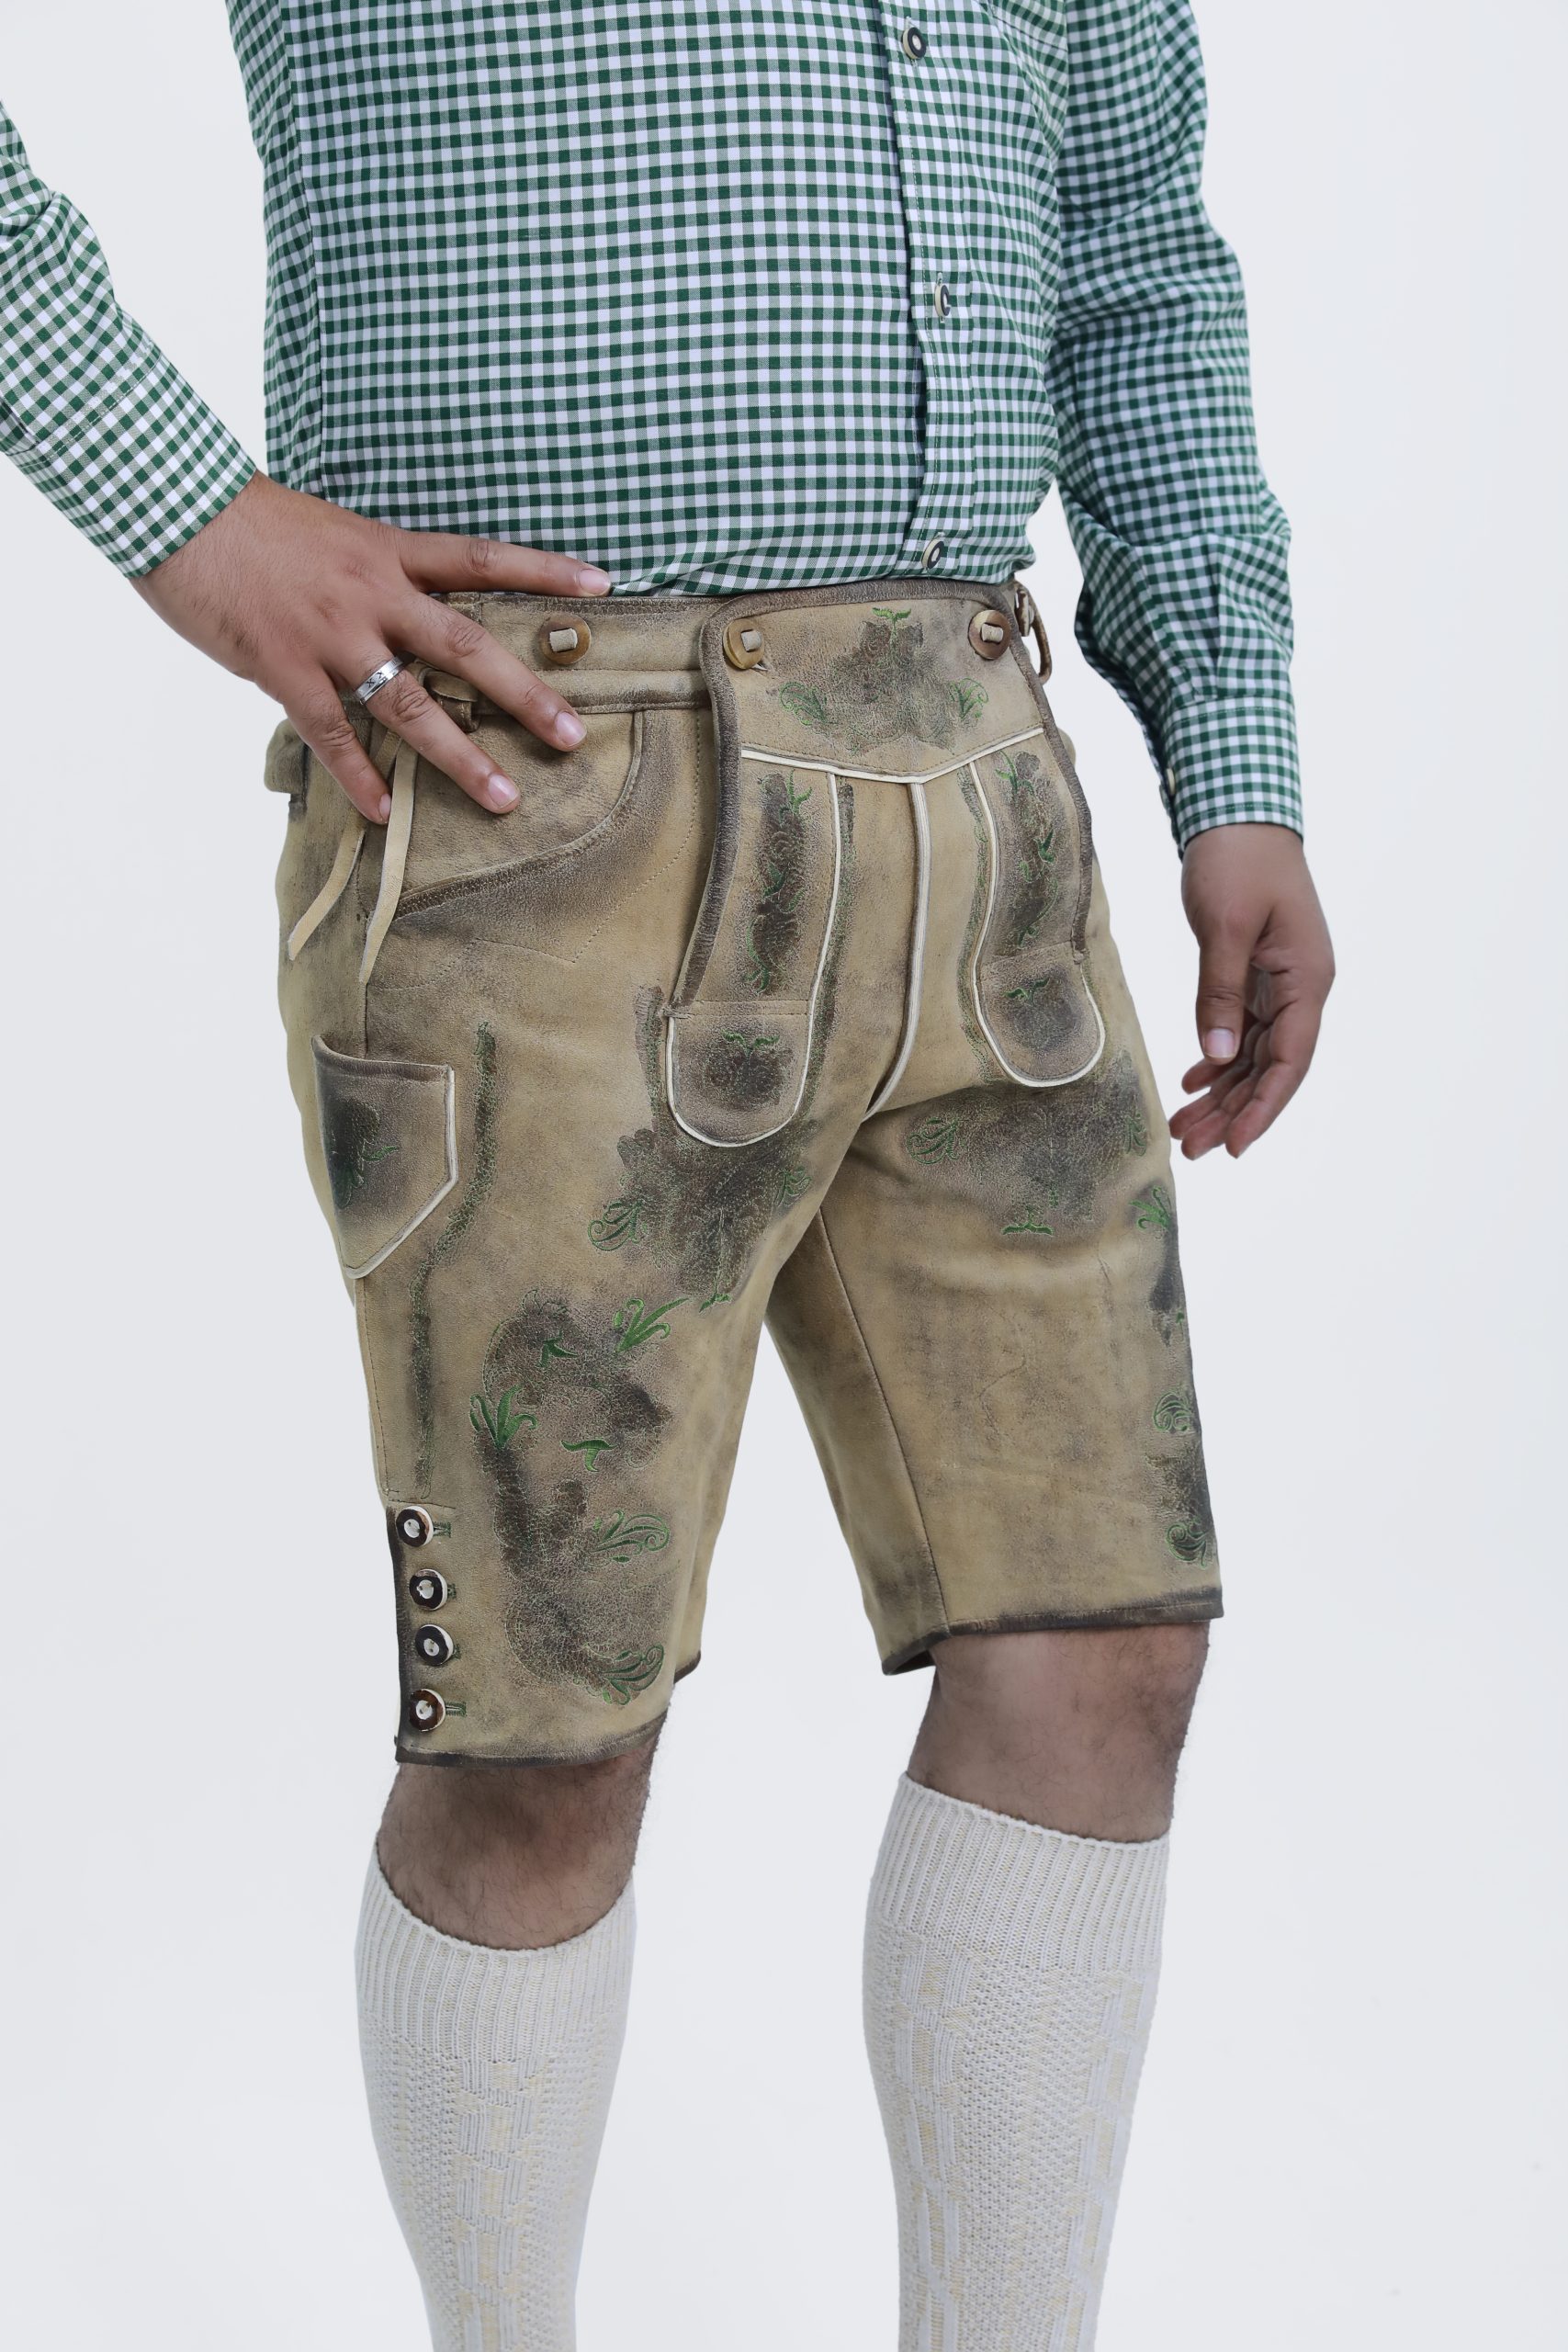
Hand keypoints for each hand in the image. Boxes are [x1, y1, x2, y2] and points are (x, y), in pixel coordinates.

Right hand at [133, 472, 610, 821]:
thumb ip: (373, 573)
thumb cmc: (248, 518)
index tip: (603, 583)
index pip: (482, 557)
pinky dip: (357, 776)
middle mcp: (371, 591)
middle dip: (524, 693)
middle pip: (466, 645)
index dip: (544, 569)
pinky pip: (330, 732)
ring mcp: (329, 632)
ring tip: (504, 798)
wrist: (173, 502)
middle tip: (573, 734)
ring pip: (409, 702)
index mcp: (387, 549)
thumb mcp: (330, 531)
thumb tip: (405, 610)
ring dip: (460, 755)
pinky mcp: (282, 665)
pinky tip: (381, 813)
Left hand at [1171, 823, 1333, 1157]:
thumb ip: (1219, 992)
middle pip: (1271, 1068)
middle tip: (1191, 1149)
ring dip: (1221, 1094)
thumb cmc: (1237, 859)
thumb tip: (1219, 1057)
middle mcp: (1301, 988)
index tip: (1234, 1147)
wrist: (1238, 812)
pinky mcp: (1256, 974)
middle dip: (1233, 1112)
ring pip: (1253, 1055)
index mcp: (1306, 979)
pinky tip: (1192, 1084)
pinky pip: (1241, 1030)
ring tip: (1183, 1129)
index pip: (1290, 1061)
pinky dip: (1218, 1059)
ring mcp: (1281, 982)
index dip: (1263, 1109)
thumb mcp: (1224, 925)